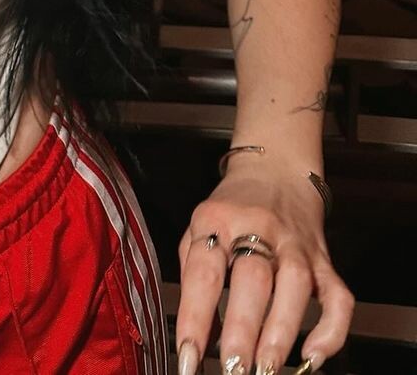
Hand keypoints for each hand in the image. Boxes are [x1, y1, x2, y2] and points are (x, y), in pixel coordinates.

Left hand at [175, 162, 353, 373]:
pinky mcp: (325, 261)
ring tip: (265, 369)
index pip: (204, 272)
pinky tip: (313, 355)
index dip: (194, 317)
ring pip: (295, 289)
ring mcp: (296, 246)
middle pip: (252, 280)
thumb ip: (193, 277)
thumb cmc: (230, 209)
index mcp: (217, 220)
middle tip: (231, 369)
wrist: (275, 170)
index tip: (186, 356)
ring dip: (280, 333)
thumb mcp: (198, 228)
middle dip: (242, 330)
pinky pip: (337, 298)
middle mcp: (259, 229)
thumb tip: (198, 338)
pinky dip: (330, 330)